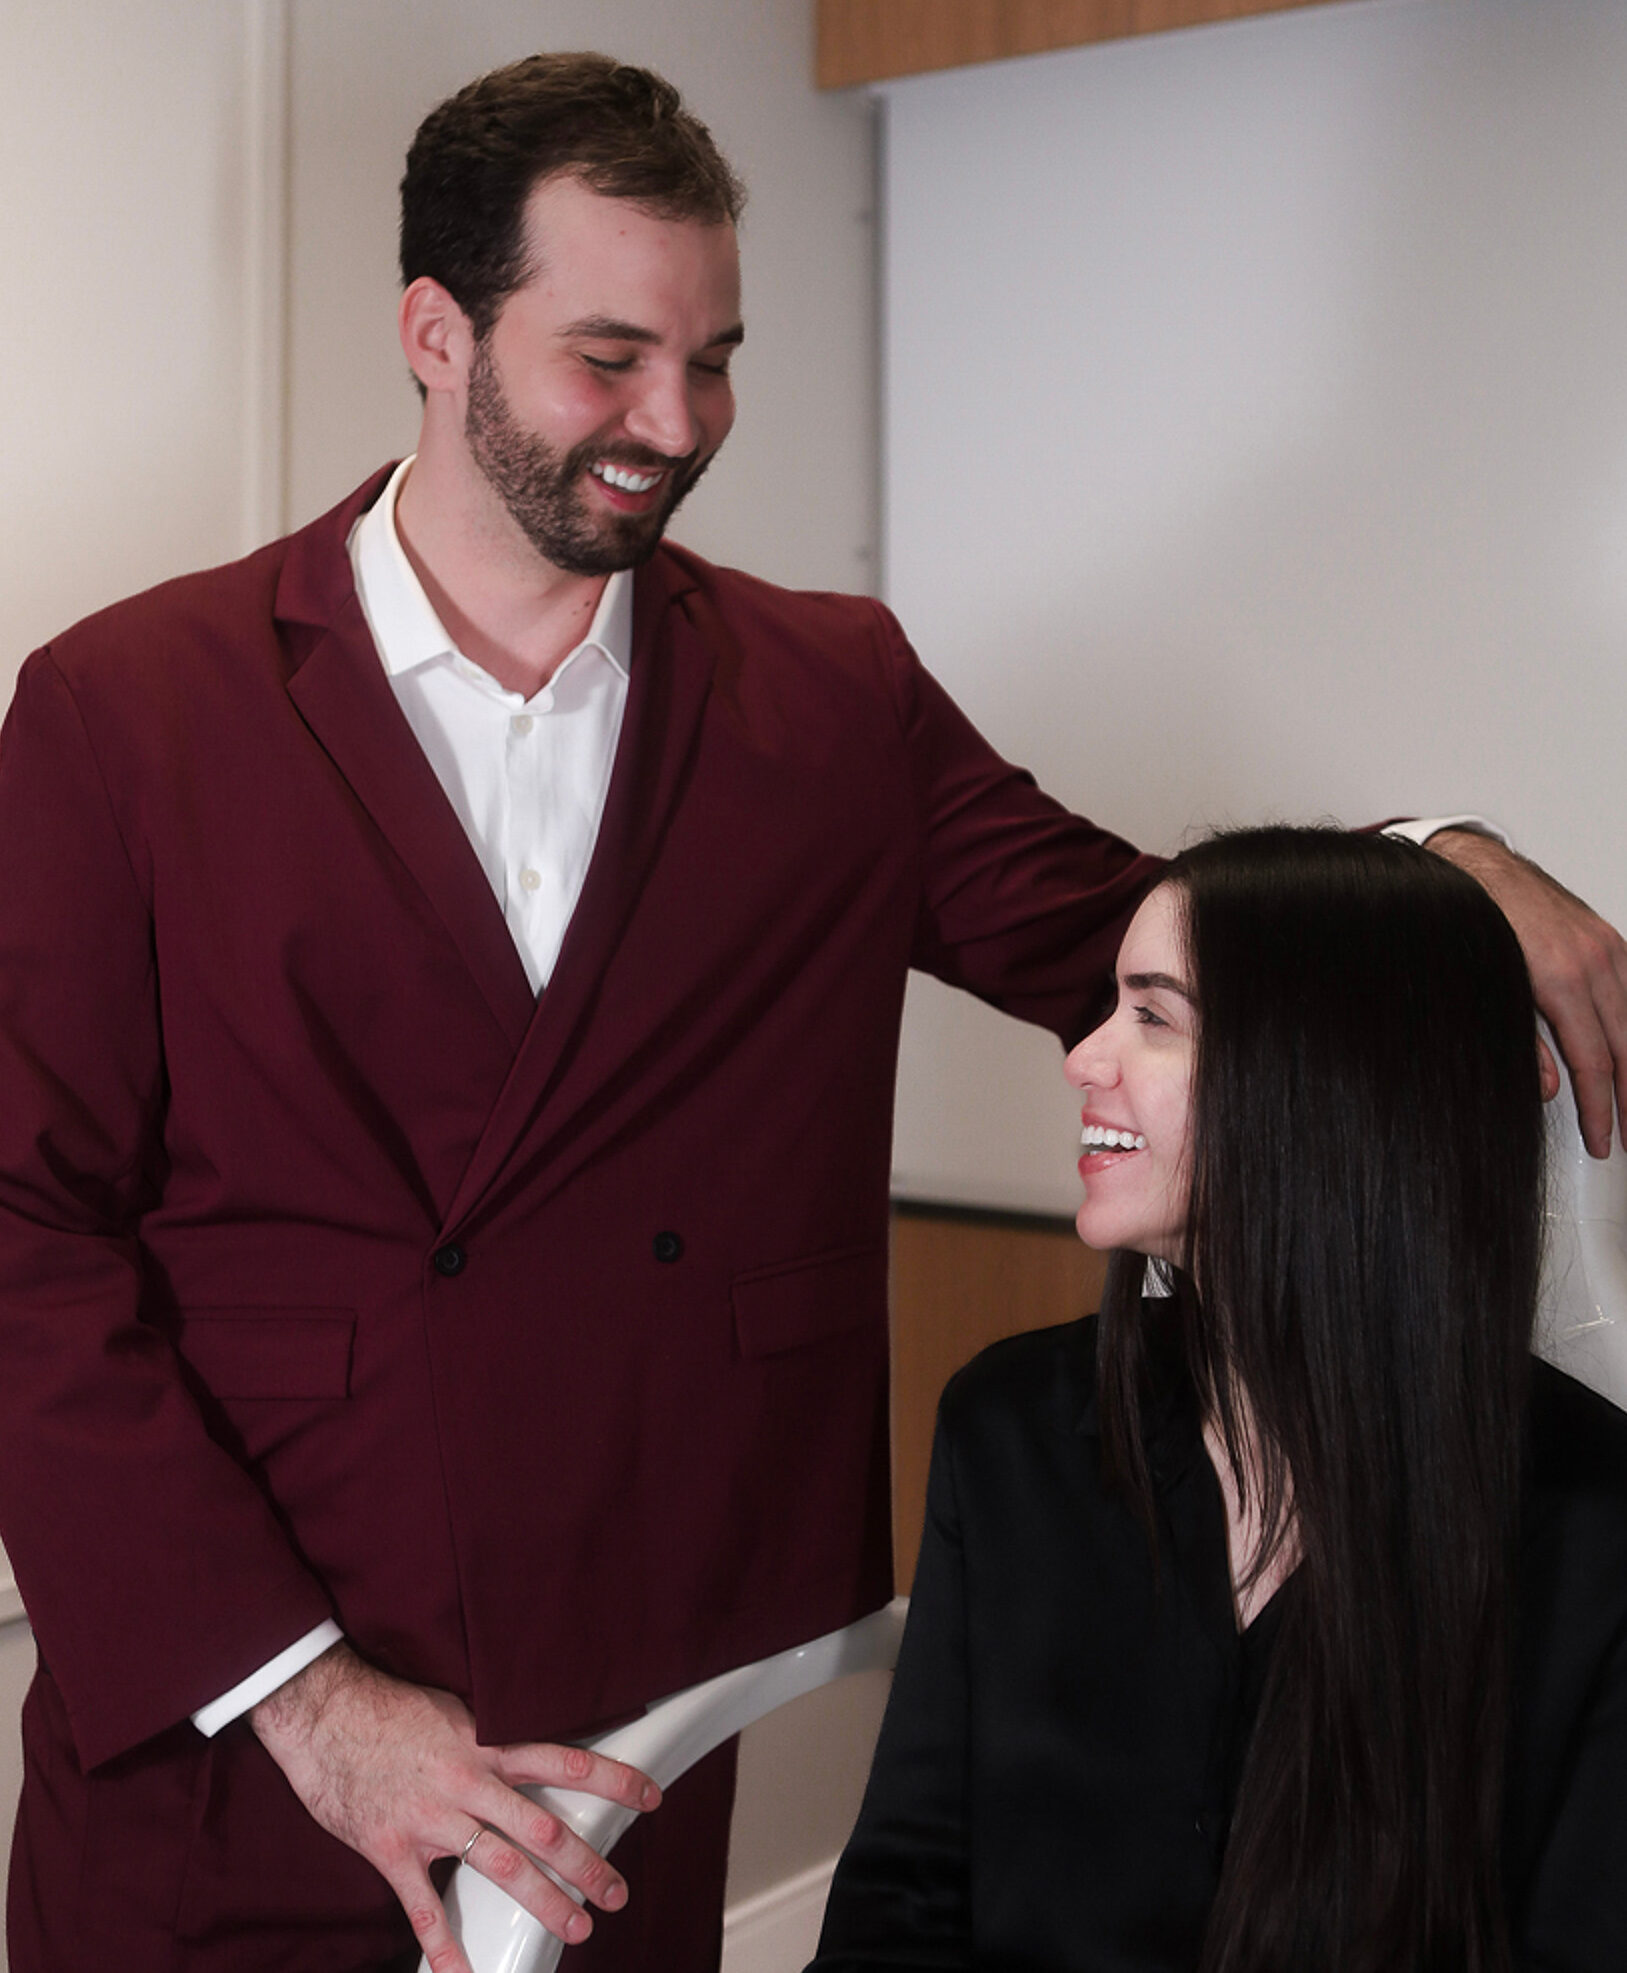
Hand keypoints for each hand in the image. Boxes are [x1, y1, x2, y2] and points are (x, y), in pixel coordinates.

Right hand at [250, 1642, 660, 1972]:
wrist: (324, 1712)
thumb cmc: (391, 1708)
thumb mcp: (456, 1710)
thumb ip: (494, 1737)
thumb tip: (536, 1751)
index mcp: (488, 1743)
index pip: (566, 1761)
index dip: (614, 1780)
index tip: (652, 1797)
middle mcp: (468, 1782)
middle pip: (542, 1829)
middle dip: (587, 1864)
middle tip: (617, 1891)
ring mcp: (431, 1819)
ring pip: (499, 1869)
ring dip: (544, 1901)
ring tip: (578, 1927)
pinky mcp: (392, 1848)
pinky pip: (424, 1906)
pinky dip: (445, 1945)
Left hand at [1426, 829, 1626, 1155]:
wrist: (1474, 866)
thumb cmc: (1474, 921)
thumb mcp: (1488, 990)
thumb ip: (1522, 1042)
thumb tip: (1547, 1088)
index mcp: (1563, 979)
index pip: (1595, 1061)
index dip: (1601, 1107)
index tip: (1602, 1137)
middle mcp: (1594, 960)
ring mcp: (1606, 946)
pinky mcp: (1608, 937)